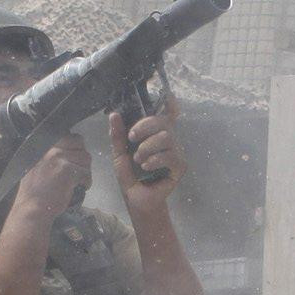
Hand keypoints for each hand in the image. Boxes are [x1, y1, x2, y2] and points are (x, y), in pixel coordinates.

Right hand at [17, 132, 92, 217]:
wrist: (31, 208)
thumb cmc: (32, 192)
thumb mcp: (34, 166)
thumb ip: (47, 156)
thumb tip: (65, 151)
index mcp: (44, 147)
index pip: (69, 136)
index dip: (75, 146)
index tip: (74, 158)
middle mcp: (52, 149)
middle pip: (80, 144)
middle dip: (82, 157)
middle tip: (79, 169)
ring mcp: (60, 159)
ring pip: (85, 158)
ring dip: (85, 170)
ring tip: (79, 180)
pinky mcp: (69, 171)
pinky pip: (86, 173)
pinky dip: (86, 181)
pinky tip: (81, 187)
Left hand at [112, 98, 182, 212]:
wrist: (137, 198)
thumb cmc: (130, 175)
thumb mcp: (120, 153)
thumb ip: (118, 135)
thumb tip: (114, 114)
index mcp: (155, 133)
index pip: (168, 113)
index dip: (170, 103)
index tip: (167, 96)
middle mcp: (168, 139)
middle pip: (163, 121)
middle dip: (145, 126)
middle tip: (132, 138)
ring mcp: (176, 152)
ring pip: (166, 138)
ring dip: (147, 148)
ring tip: (138, 160)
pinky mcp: (180, 166)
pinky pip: (170, 155)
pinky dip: (155, 160)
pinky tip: (146, 167)